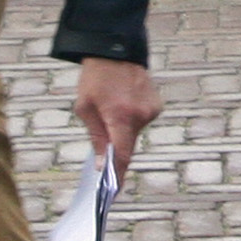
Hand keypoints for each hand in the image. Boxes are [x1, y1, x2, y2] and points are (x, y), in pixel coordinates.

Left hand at [75, 57, 160, 176]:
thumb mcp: (85, 108)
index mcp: (120, 117)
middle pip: (128, 144)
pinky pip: (141, 120)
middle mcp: (140, 116)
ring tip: (111, 108)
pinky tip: (123, 102)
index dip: (118, 175)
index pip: (123, 155)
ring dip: (123, 128)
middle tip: (104, 139)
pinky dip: (131, 118)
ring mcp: (151, 110)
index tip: (114, 191)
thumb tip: (104, 163)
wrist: (115, 48)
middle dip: (116, 146)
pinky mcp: (156, 105)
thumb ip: (96, 138)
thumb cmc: (95, 78)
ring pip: (134, 132)